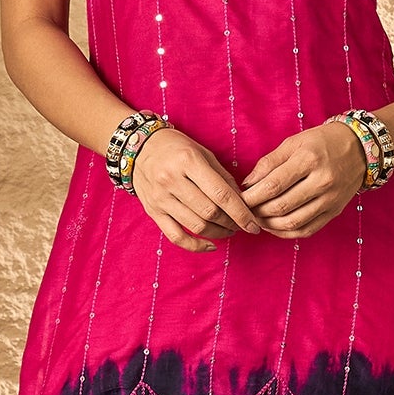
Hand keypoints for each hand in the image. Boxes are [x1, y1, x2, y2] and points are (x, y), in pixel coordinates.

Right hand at [129, 125, 263, 251]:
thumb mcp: (202, 153)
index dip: (241, 213)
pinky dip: (195, 246)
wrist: (139, 148)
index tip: (253, 224)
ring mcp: (161, 198)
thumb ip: (223, 177)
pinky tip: (211, 245)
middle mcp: (172, 180)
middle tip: (242, 225)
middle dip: (232, 223)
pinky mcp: (153, 212)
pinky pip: (176, 237)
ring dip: (218, 233)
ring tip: (229, 230)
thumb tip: (243, 202)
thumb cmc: (176, 148)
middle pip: (210, 212)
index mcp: (188, 161)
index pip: (221, 194)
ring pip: (196, 226)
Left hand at [240, 121, 365, 237]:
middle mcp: (322, 181)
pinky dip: (286, 233)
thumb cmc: (322, 142)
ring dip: (269, 225)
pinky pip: (307, 230)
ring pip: (293, 222)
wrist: (361, 148)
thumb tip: (247, 184)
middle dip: (257, 212)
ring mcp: (330, 199)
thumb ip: (269, 162)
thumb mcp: (294, 143)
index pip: (273, 185)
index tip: (239, 199)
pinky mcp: (334, 211)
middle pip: (281, 206)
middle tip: (244, 210)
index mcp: (309, 159)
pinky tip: (274, 227)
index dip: (252, 196)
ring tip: (257, 219)